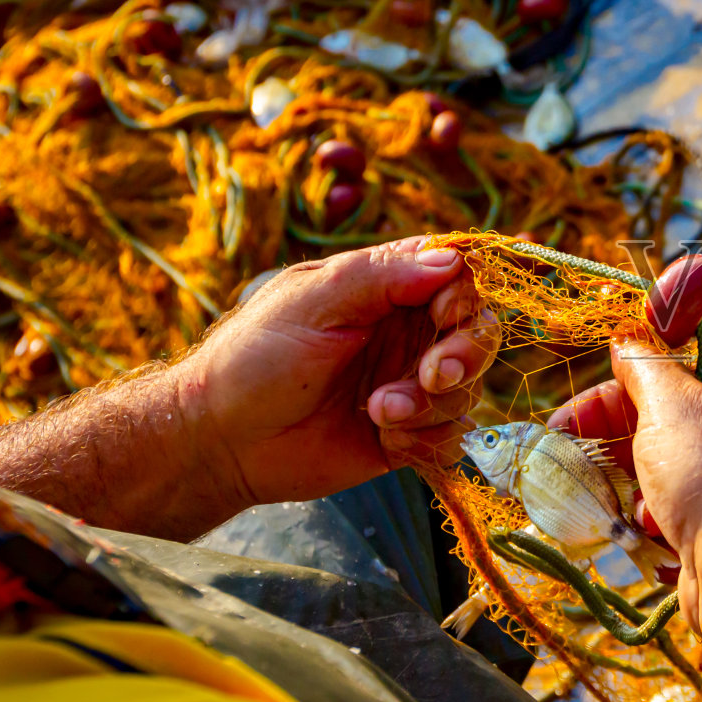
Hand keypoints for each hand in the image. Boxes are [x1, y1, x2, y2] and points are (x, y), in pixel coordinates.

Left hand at [175, 236, 496, 509]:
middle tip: (432, 376)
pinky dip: (426, 440)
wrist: (223, 442)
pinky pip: (451, 437)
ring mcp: (410, 384)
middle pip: (478, 332)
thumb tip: (452, 258)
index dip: (464, 294)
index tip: (442, 316)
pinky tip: (385, 438)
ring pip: (467, 389)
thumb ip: (382, 276)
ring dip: (430, 405)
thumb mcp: (313, 302)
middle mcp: (407, 332)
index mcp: (386, 287)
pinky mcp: (408, 433)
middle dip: (465, 355)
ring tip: (378, 412)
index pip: (458, 275)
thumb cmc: (254, 358)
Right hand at [547, 255, 701, 628]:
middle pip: (656, 432)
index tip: (563, 422)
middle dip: (613, 451)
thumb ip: (644, 367)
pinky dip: (653, 525)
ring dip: (633, 493)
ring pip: (657, 479)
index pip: (662, 383)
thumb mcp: (669, 403)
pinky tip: (653, 535)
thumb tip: (625, 338)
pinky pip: (670, 518)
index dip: (608, 399)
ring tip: (630, 510)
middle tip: (571, 468)